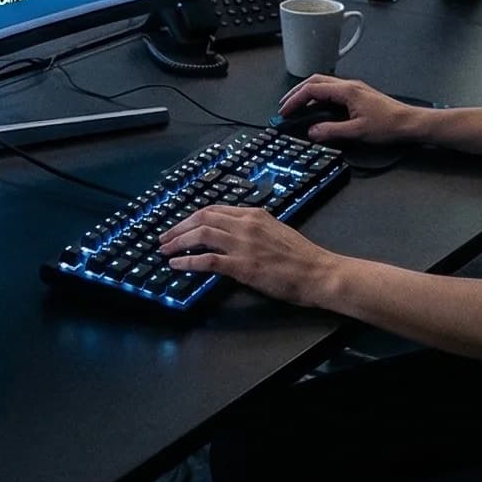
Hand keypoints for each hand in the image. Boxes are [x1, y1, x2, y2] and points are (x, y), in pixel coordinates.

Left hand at [155, 206, 339, 305]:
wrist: (318, 272)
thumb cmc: (301, 256)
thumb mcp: (276, 230)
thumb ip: (254, 228)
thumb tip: (233, 233)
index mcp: (253, 214)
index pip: (214, 209)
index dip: (192, 217)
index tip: (180, 225)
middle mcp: (245, 224)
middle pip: (202, 218)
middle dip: (178, 227)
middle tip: (164, 237)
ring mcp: (243, 244)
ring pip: (201, 234)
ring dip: (178, 242)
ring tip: (165, 250)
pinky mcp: (242, 265)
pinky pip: (207, 260)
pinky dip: (188, 261)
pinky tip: (177, 265)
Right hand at [276, 74, 417, 144]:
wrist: (410, 123)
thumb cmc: (389, 125)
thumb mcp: (357, 132)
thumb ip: (332, 131)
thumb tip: (312, 131)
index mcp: (346, 91)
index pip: (313, 89)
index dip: (295, 99)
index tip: (285, 110)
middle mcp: (349, 86)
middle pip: (315, 81)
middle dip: (297, 91)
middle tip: (284, 104)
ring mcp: (354, 89)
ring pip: (324, 84)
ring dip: (307, 92)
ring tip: (296, 104)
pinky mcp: (358, 95)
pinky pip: (332, 91)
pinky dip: (318, 96)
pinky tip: (316, 107)